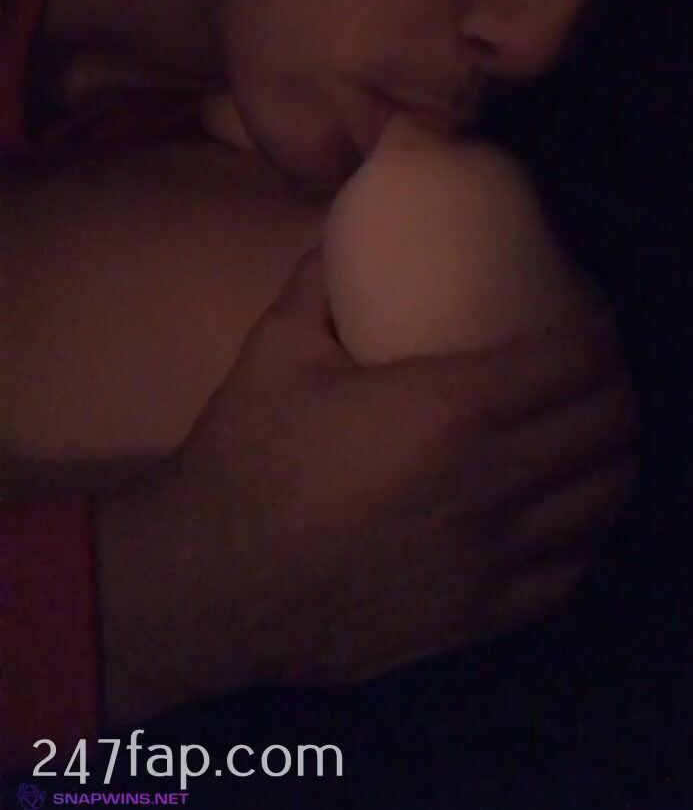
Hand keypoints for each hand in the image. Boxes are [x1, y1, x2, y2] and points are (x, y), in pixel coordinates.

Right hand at [97, 249, 635, 723]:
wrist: (212, 584)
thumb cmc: (247, 459)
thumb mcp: (277, 346)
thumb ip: (324, 279)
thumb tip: (350, 231)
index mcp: (453, 406)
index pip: (577, 360)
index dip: (601, 331)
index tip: (592, 316)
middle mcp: (495, 481)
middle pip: (610, 426)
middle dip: (617, 387)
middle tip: (593, 369)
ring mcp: (496, 557)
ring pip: (605, 500)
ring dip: (612, 456)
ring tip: (589, 435)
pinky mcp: (483, 616)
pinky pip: (571, 569)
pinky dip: (584, 530)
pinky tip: (564, 511)